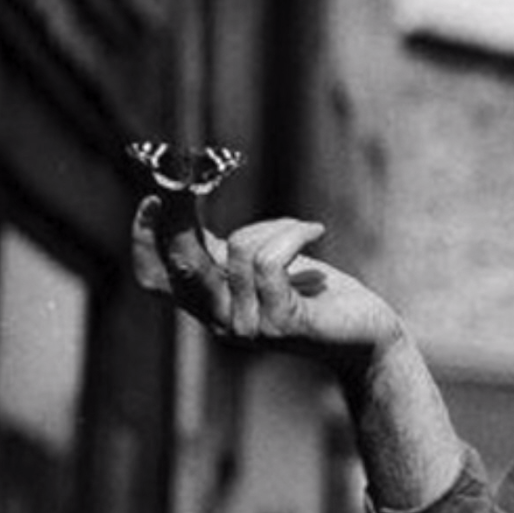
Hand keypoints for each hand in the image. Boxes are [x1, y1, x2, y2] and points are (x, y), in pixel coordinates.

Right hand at [131, 193, 401, 369]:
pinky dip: (294, 233)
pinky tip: (316, 230)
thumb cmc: (318, 297)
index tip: (153, 197)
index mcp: (210, 305)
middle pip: (184, 262)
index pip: (157, 279)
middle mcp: (221, 321)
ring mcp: (248, 326)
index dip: (147, 239)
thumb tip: (184, 216)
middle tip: (190, 174)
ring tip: (304, 229)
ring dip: (276, 226)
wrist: (366, 338)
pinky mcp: (281, 323)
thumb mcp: (263, 270)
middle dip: (182, 213)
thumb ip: (225, 254)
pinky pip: (271, 260)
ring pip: (241, 248)